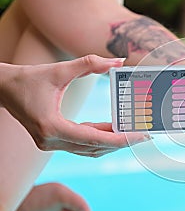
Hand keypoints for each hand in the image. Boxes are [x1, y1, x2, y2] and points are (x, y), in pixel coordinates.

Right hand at [0, 55, 148, 156]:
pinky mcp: (53, 140)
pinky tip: (114, 129)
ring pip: (90, 149)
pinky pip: (82, 143)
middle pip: (95, 147)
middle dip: (122, 142)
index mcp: (52, 127)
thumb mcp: (60, 70)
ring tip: (133, 132)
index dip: (120, 138)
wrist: (3, 88)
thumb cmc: (28, 79)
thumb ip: (90, 64)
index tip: (140, 135)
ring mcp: (51, 144)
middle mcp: (52, 141)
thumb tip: (118, 61)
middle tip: (144, 135)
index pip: (95, 138)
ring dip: (112, 141)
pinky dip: (99, 137)